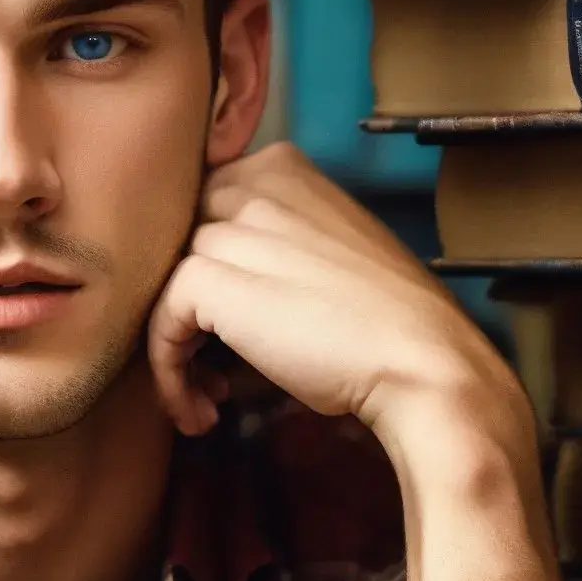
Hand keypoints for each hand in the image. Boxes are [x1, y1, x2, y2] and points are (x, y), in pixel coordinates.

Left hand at [149, 142, 523, 458]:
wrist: (420, 361)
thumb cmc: (383, 324)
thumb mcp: (326, 256)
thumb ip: (274, 245)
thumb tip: (217, 284)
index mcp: (283, 169)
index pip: (202, 214)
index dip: (203, 280)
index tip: (218, 334)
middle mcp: (254, 183)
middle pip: (175, 249)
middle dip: (182, 314)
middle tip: (207, 372)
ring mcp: (232, 228)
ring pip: (163, 287)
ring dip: (176, 355)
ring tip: (207, 402)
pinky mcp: (212, 277)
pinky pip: (160, 320)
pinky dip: (170, 374)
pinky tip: (202, 411)